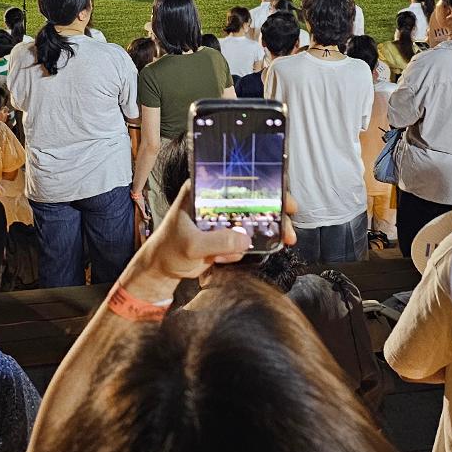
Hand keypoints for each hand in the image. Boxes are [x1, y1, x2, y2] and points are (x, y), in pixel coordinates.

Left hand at [126, 182, 296, 299]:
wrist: (161, 269)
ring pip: (252, 220)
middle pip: (252, 200)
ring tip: (281, 242)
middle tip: (289, 227)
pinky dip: (241, 250)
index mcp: (204, 191)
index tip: (283, 199)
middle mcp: (215, 201)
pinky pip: (243, 239)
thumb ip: (217, 242)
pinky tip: (222, 259)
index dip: (265, 187)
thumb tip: (245, 238)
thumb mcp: (192, 245)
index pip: (238, 182)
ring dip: (267, 232)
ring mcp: (221, 218)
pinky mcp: (223, 235)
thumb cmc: (169, 249)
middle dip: (275, 213)